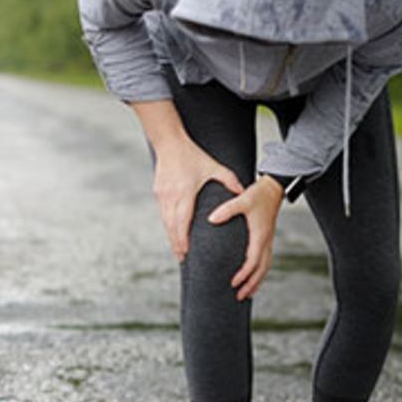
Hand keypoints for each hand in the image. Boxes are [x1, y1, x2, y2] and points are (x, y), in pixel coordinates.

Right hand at [152, 141, 244, 261]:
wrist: (169, 143)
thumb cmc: (193, 155)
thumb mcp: (213, 166)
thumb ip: (229, 179)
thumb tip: (243, 192)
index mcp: (185, 192)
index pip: (182, 220)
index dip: (183, 238)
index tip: (186, 251)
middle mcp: (171, 196)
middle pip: (171, 226)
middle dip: (176, 244)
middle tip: (182, 258)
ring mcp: (162, 195)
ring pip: (165, 222)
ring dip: (170, 237)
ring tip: (177, 251)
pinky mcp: (158, 193)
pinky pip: (162, 214)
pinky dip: (167, 226)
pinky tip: (172, 234)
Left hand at [206, 175, 284, 299]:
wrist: (273, 188)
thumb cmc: (258, 194)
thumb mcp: (242, 199)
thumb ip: (227, 209)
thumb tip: (211, 219)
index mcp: (260, 235)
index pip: (253, 260)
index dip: (244, 273)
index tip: (233, 282)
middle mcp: (266, 241)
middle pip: (261, 269)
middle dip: (251, 284)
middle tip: (240, 296)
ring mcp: (268, 241)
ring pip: (265, 267)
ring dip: (257, 281)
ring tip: (247, 294)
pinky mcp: (266, 239)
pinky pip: (265, 261)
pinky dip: (259, 272)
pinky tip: (252, 278)